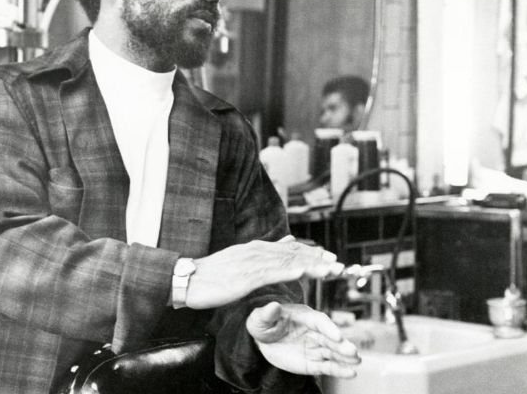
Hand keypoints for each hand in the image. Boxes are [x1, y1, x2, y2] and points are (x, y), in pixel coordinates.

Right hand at [185, 236, 342, 309]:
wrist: (188, 279)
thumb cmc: (211, 275)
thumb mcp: (237, 262)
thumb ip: (258, 257)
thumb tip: (278, 248)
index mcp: (255, 249)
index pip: (289, 249)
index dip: (311, 253)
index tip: (329, 258)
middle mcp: (256, 251)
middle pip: (293, 253)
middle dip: (318, 259)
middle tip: (339, 263)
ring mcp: (251, 262)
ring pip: (287, 261)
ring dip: (311, 265)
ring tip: (331, 269)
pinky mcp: (245, 276)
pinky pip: (272, 272)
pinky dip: (289, 270)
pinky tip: (303, 272)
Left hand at [248, 302, 359, 377]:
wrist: (261, 341)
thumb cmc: (262, 324)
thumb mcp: (260, 318)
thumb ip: (267, 313)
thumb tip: (273, 306)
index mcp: (304, 316)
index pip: (319, 321)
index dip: (329, 328)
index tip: (338, 336)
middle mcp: (314, 331)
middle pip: (330, 338)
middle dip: (342, 345)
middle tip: (353, 351)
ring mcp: (315, 347)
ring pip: (333, 353)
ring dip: (345, 357)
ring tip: (357, 362)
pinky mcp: (314, 362)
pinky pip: (328, 366)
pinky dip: (339, 370)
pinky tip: (351, 373)